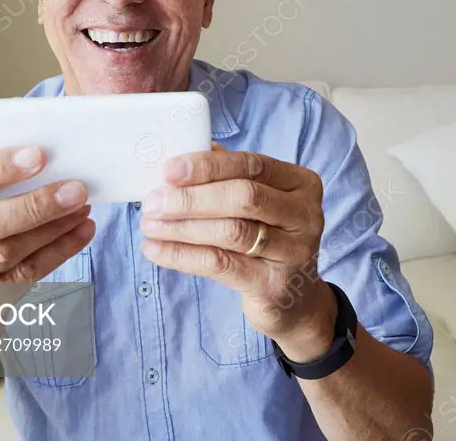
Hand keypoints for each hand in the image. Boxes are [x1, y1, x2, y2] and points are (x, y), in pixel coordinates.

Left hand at [140, 145, 336, 360]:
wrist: (292, 296)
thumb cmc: (266, 236)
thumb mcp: (256, 202)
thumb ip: (226, 176)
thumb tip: (178, 159)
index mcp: (301, 183)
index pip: (252, 165)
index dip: (208, 166)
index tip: (168, 170)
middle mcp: (305, 215)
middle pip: (244, 197)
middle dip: (192, 198)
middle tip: (152, 202)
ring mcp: (295, 252)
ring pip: (231, 232)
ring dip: (182, 227)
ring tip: (149, 225)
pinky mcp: (274, 285)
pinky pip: (221, 265)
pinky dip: (183, 256)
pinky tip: (157, 250)